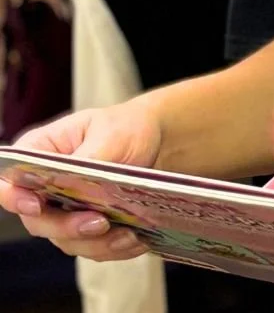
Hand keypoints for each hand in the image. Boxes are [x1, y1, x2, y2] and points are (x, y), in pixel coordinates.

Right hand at [0, 101, 160, 260]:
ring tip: (128, 234)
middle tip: (100, 223)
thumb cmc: (127, 127)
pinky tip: (136, 240)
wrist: (158, 140)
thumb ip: (88, 159)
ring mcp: (65, 210)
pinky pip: (92, 247)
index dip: (17, 198)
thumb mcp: (111, 133)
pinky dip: (113, 247)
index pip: (12, 182)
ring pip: (66, 240)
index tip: (37, 206)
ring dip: (96, 243)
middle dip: (67, 227)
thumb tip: (74, 183)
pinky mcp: (87, 227)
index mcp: (41, 153)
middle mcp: (45, 187)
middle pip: (38, 221)